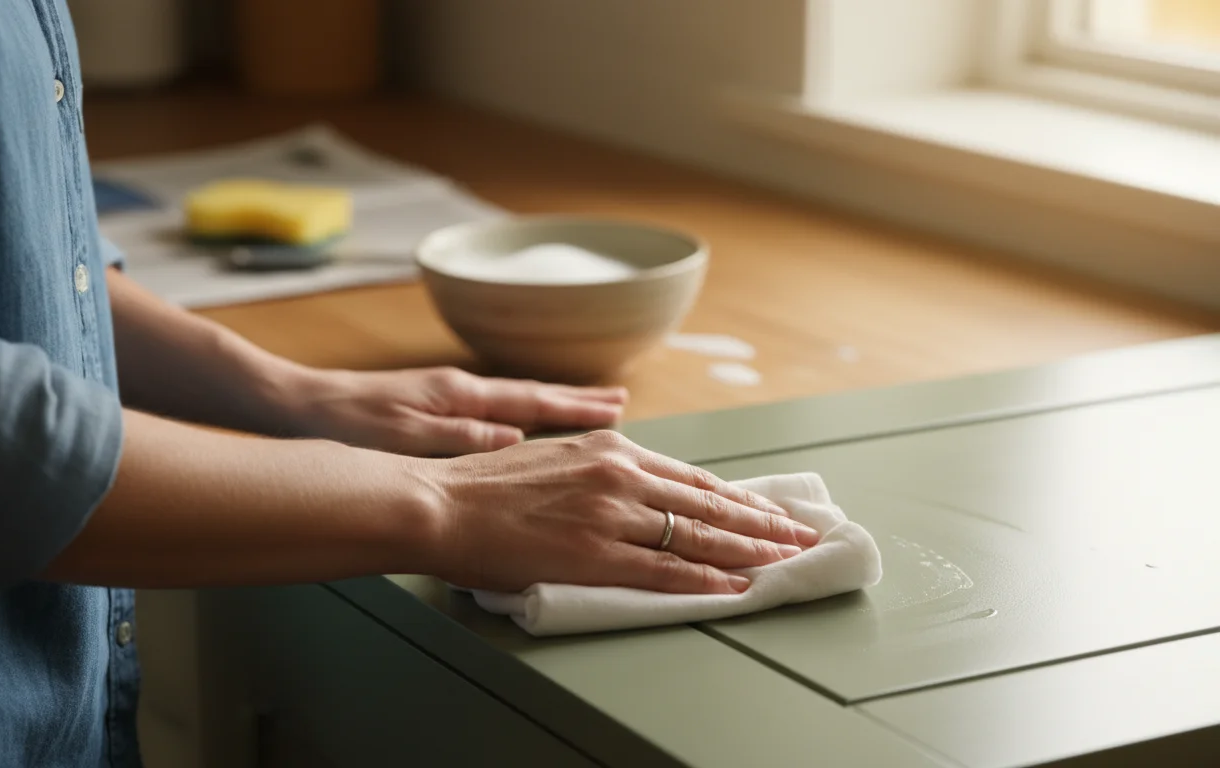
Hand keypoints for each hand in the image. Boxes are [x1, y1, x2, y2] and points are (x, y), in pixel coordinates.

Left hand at [284, 366, 626, 455]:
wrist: (295, 405)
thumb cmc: (345, 424)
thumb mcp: (404, 437)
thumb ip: (462, 436)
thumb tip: (517, 435)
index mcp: (458, 395)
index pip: (531, 400)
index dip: (576, 407)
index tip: (616, 408)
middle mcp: (458, 390)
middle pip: (531, 394)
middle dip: (576, 400)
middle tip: (618, 403)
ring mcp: (444, 396)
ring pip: (512, 401)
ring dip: (552, 405)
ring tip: (585, 410)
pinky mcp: (427, 407)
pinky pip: (492, 410)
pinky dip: (520, 414)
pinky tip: (522, 424)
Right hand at [422, 430, 819, 594]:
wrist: (439, 503)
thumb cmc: (483, 486)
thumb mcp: (552, 457)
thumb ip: (595, 470)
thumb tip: (627, 487)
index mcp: (611, 448)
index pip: (691, 477)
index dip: (737, 497)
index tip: (768, 509)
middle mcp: (620, 473)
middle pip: (709, 503)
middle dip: (763, 521)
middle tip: (801, 534)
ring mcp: (612, 514)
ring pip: (699, 535)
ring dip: (750, 550)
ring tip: (786, 560)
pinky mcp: (596, 554)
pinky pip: (666, 569)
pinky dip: (708, 579)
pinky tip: (737, 586)